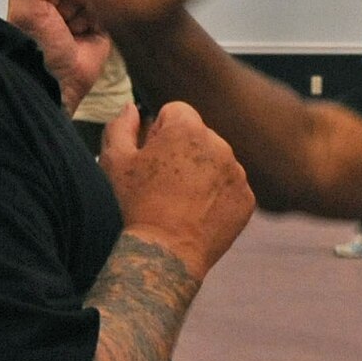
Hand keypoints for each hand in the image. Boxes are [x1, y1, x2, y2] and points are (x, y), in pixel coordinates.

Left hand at [8, 0, 110, 110]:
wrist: (56, 84)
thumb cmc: (35, 51)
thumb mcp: (26, 10)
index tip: (51, 2)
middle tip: (61, 19)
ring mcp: (81, 8)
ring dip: (85, 11)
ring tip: (72, 30)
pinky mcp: (101, 22)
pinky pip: (109, 5)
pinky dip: (99, 18)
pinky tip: (86, 33)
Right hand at [100, 103, 254, 281]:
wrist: (165, 253)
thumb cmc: (135, 205)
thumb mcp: (115, 162)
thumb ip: (121, 126)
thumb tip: (132, 107)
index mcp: (187, 128)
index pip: (175, 111)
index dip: (159, 132)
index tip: (151, 157)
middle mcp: (219, 144)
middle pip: (198, 135)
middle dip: (182, 150)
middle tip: (163, 182)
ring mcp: (237, 172)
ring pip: (217, 161)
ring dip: (201, 172)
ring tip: (180, 201)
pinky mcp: (246, 198)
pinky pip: (231, 187)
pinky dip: (217, 196)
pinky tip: (197, 213)